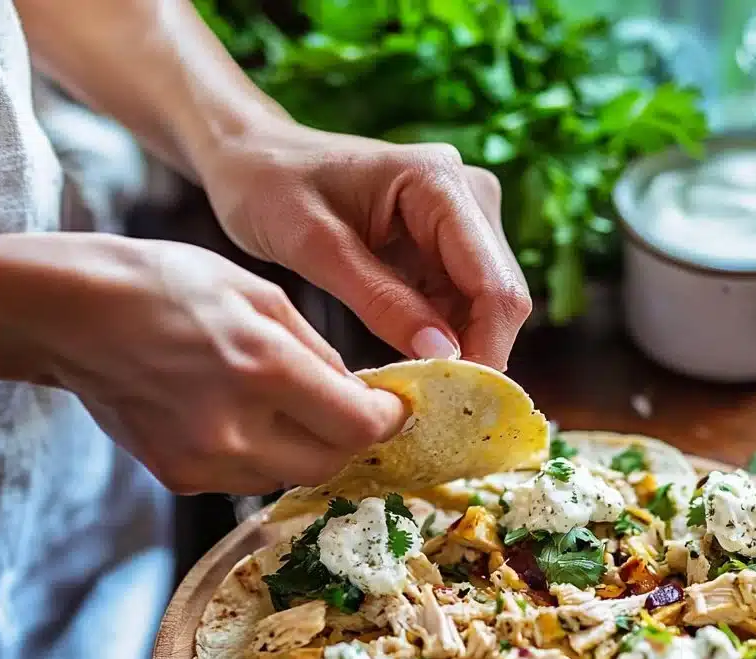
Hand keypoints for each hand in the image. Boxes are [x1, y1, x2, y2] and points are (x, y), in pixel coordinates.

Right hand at [0, 233, 406, 493]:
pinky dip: (264, 455)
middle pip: (331, 463)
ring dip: (308, 449)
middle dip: (351, 439)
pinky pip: (249, 479)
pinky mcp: (180, 476)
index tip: (393, 409)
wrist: (71, 313)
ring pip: (291, 476)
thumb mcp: (258, 294)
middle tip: (351, 410)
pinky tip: (244, 418)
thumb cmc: (165, 286)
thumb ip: (319, 352)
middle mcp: (235, 426)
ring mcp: (204, 460)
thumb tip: (361, 395)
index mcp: (262, 367)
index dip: (387, 421)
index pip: (357, 425)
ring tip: (290, 409)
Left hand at [197, 116, 532, 368]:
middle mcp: (469, 194)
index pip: (493, 284)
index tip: (456, 401)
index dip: (485, 348)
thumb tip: (445, 356)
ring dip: (461, 348)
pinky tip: (411, 356)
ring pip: (488, 306)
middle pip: (502, 297)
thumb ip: (382, 301)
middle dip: (476, 352)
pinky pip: (464, 303)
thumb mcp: (316, 248)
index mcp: (439, 182)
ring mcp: (465, 219)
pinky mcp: (452, 243)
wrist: (253, 158)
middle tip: (434, 403)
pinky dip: (445, 336)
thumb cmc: (270, 187)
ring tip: (416, 383)